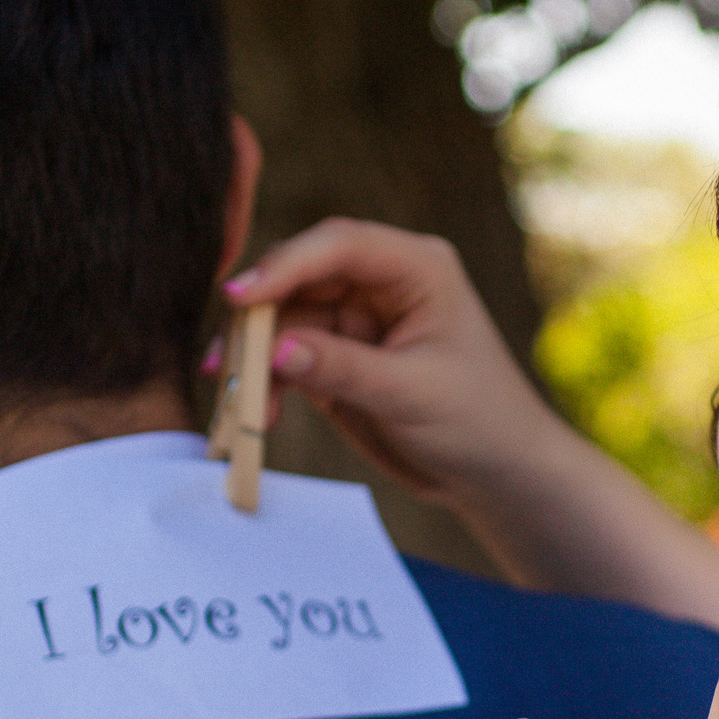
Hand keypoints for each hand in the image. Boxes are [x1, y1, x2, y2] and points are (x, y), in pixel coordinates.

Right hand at [219, 218, 565, 499]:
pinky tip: (257, 414)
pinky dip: (264, 383)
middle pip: (298, 278)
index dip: (285, 265)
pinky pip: (284, 358)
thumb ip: (343, 368)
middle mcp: (380, 282)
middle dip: (257, 318)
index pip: (340, 245)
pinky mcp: (334, 357)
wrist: (495, 473)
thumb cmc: (479, 421)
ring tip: (242, 406)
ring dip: (255, 361)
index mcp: (416, 267)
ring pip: (282, 321)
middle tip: (224, 364)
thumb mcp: (412, 394)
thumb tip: (276, 349)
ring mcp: (353, 319)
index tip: (239, 297)